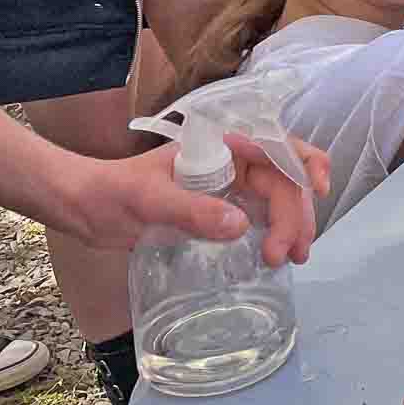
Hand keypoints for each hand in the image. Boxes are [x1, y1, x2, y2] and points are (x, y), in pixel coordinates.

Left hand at [67, 135, 330, 265]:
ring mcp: (229, 184)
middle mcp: (233, 160)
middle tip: (288, 255)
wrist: (85, 207)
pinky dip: (274, 230)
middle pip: (283, 179)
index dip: (305, 165)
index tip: (318, 192)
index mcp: (222, 145)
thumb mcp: (150, 200)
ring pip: (277, 197)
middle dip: (294, 213)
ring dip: (290, 224)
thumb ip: (193, 210)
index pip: (277, 148)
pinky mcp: (220, 207)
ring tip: (291, 259)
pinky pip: (260, 213)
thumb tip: (241, 225)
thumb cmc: (113, 193)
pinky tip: (276, 252)